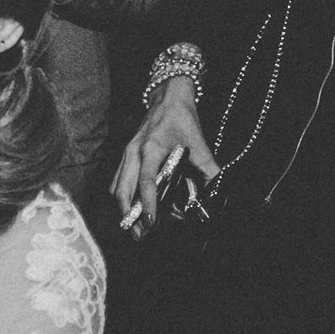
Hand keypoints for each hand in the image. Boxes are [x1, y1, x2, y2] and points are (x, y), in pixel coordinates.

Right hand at [111, 77, 219, 237]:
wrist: (167, 97)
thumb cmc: (181, 117)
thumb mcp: (199, 141)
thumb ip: (208, 166)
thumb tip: (218, 189)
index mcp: (151, 148)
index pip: (147, 181)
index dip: (148, 203)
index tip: (151, 222)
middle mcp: (134, 152)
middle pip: (122, 189)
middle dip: (128, 215)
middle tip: (139, 235)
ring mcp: (126, 153)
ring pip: (116, 186)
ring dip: (122, 208)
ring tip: (133, 227)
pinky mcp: (126, 155)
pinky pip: (117, 180)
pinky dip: (120, 197)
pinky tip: (129, 208)